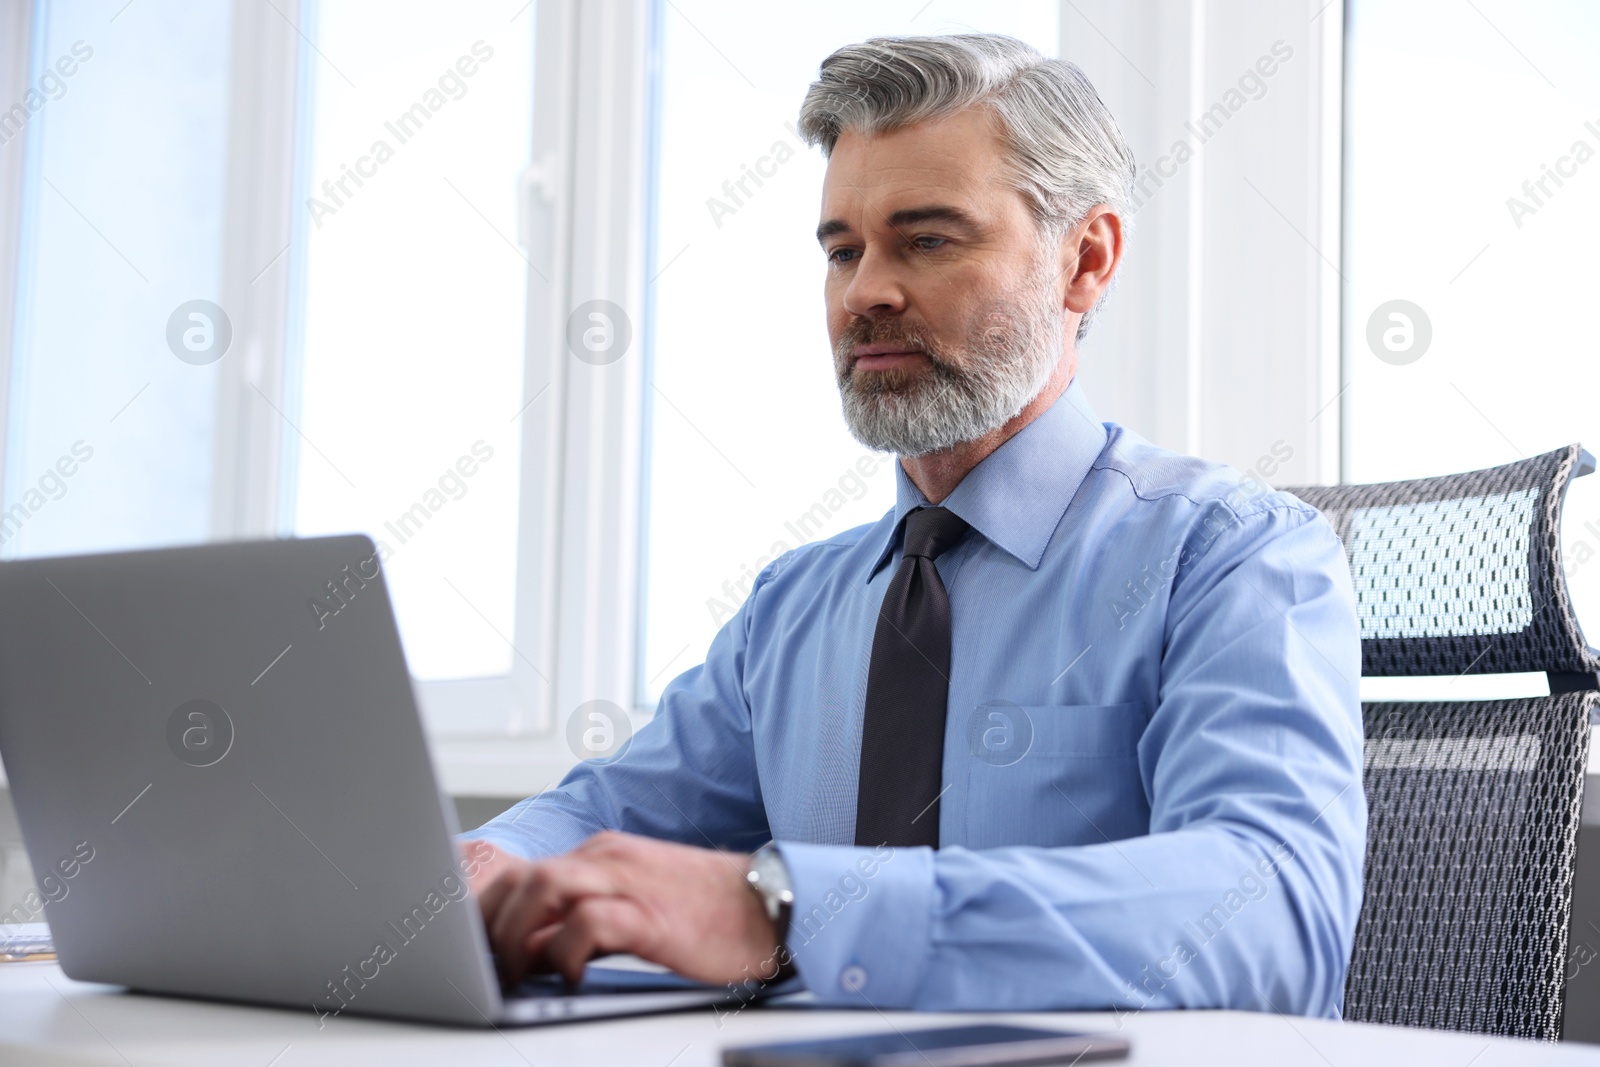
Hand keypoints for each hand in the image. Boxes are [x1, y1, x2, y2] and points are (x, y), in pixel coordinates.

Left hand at [472, 831, 779, 987]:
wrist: (770, 905)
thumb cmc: (707, 914)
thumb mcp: (635, 907)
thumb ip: (585, 919)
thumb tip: (535, 950)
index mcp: (602, 854)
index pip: (523, 872)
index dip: (489, 911)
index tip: (474, 947)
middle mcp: (608, 858)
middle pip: (523, 878)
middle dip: (492, 925)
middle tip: (489, 969)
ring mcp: (628, 881)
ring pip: (543, 889)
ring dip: (518, 933)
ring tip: (517, 973)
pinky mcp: (649, 914)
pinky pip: (588, 922)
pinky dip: (567, 950)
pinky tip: (573, 975)